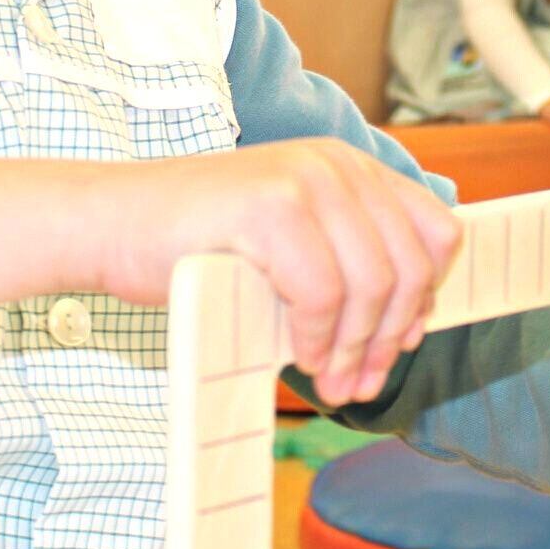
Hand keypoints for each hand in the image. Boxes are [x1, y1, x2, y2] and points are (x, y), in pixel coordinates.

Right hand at [79, 140, 460, 406]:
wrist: (114, 227)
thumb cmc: (200, 247)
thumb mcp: (292, 245)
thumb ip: (346, 265)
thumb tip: (411, 325)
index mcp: (349, 167)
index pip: (435, 231)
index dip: (424, 297)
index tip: (397, 345)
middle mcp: (336, 164)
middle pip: (409, 266)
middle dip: (390, 337)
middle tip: (360, 384)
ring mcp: (304, 179)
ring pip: (371, 285)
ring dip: (355, 348)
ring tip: (333, 384)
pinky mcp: (271, 207)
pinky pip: (322, 293)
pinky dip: (319, 338)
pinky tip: (304, 362)